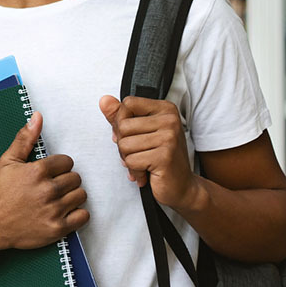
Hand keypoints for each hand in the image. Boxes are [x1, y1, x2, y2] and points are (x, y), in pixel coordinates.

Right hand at [0, 112, 88, 250]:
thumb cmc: (2, 191)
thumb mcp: (8, 161)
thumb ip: (25, 138)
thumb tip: (37, 116)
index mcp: (38, 171)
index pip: (67, 162)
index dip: (59, 167)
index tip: (50, 173)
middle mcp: (48, 190)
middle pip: (75, 178)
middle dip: (66, 180)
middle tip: (53, 186)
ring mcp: (54, 210)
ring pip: (81, 195)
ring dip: (72, 196)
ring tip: (59, 198)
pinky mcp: (58, 228)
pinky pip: (83, 216)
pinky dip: (78, 214)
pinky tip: (65, 211)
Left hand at [99, 95, 198, 210]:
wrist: (182, 186)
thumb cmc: (161, 158)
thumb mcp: (141, 132)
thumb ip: (121, 116)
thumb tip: (104, 100)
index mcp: (165, 109)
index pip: (128, 104)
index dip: (121, 121)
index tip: (131, 135)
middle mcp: (170, 120)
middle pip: (123, 126)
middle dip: (123, 145)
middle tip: (138, 154)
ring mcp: (169, 138)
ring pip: (124, 145)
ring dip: (128, 159)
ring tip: (143, 163)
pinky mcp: (164, 157)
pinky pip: (131, 161)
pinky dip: (135, 171)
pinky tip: (147, 173)